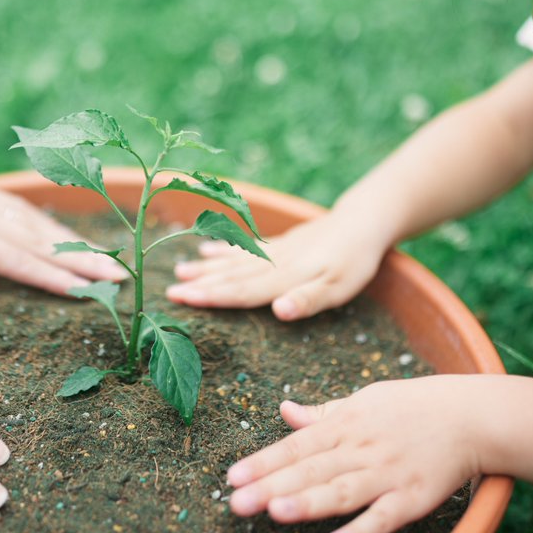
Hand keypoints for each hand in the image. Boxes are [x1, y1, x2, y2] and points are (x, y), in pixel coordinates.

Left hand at [0, 141, 125, 315]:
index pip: (12, 258)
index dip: (51, 276)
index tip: (88, 290)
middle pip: (36, 239)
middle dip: (80, 259)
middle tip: (120, 278)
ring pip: (34, 222)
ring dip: (72, 242)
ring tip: (108, 259)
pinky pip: (20, 208)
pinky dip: (49, 223)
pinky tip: (65, 234)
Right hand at [167, 208, 387, 319]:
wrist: (364, 221)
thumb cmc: (355, 261)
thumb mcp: (340, 287)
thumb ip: (307, 299)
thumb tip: (278, 311)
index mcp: (284, 276)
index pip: (242, 291)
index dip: (211, 296)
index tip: (183, 299)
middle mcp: (273, 262)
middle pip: (231, 275)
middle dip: (200, 283)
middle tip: (168, 291)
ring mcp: (274, 250)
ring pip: (234, 260)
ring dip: (206, 267)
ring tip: (179, 270)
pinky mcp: (280, 243)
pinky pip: (245, 247)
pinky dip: (224, 249)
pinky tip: (206, 249)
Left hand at [225, 377, 481, 532]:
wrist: (471, 415)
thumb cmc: (411, 407)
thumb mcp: (363, 400)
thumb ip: (323, 413)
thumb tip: (285, 409)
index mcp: (346, 424)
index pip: (296, 445)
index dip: (264, 462)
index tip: (232, 477)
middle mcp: (362, 448)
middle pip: (311, 470)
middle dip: (271, 486)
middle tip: (236, 503)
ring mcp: (388, 474)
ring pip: (342, 491)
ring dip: (308, 503)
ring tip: (274, 513)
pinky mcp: (415, 498)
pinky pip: (385, 517)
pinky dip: (362, 529)